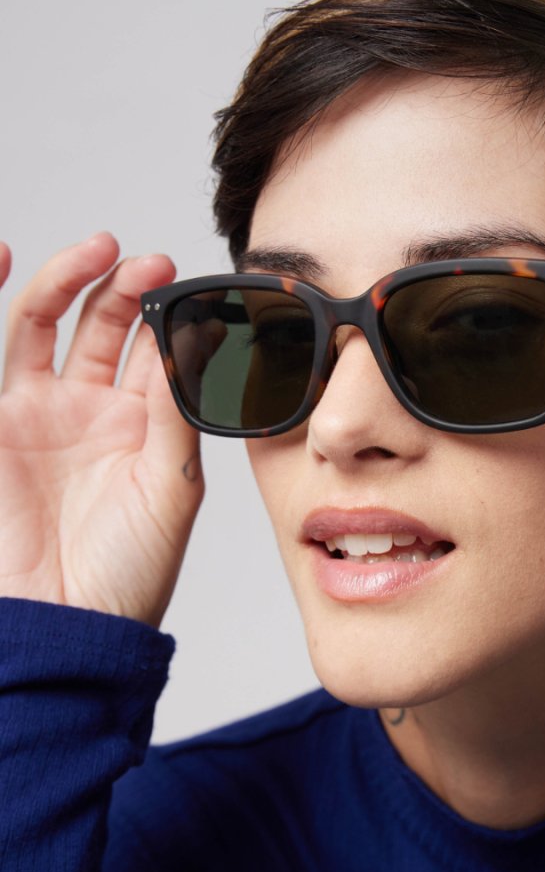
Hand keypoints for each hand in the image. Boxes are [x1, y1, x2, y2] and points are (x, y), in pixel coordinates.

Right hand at [0, 233, 201, 624]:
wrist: (70, 621)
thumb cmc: (130, 570)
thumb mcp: (170, 485)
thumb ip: (174, 412)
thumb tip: (192, 340)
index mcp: (144, 427)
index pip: (158, 353)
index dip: (173, 317)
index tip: (197, 289)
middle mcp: (93, 412)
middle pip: (106, 328)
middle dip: (127, 289)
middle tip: (153, 264)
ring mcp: (42, 413)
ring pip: (51, 325)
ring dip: (74, 283)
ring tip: (104, 251)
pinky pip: (1, 353)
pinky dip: (9, 304)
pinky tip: (13, 262)